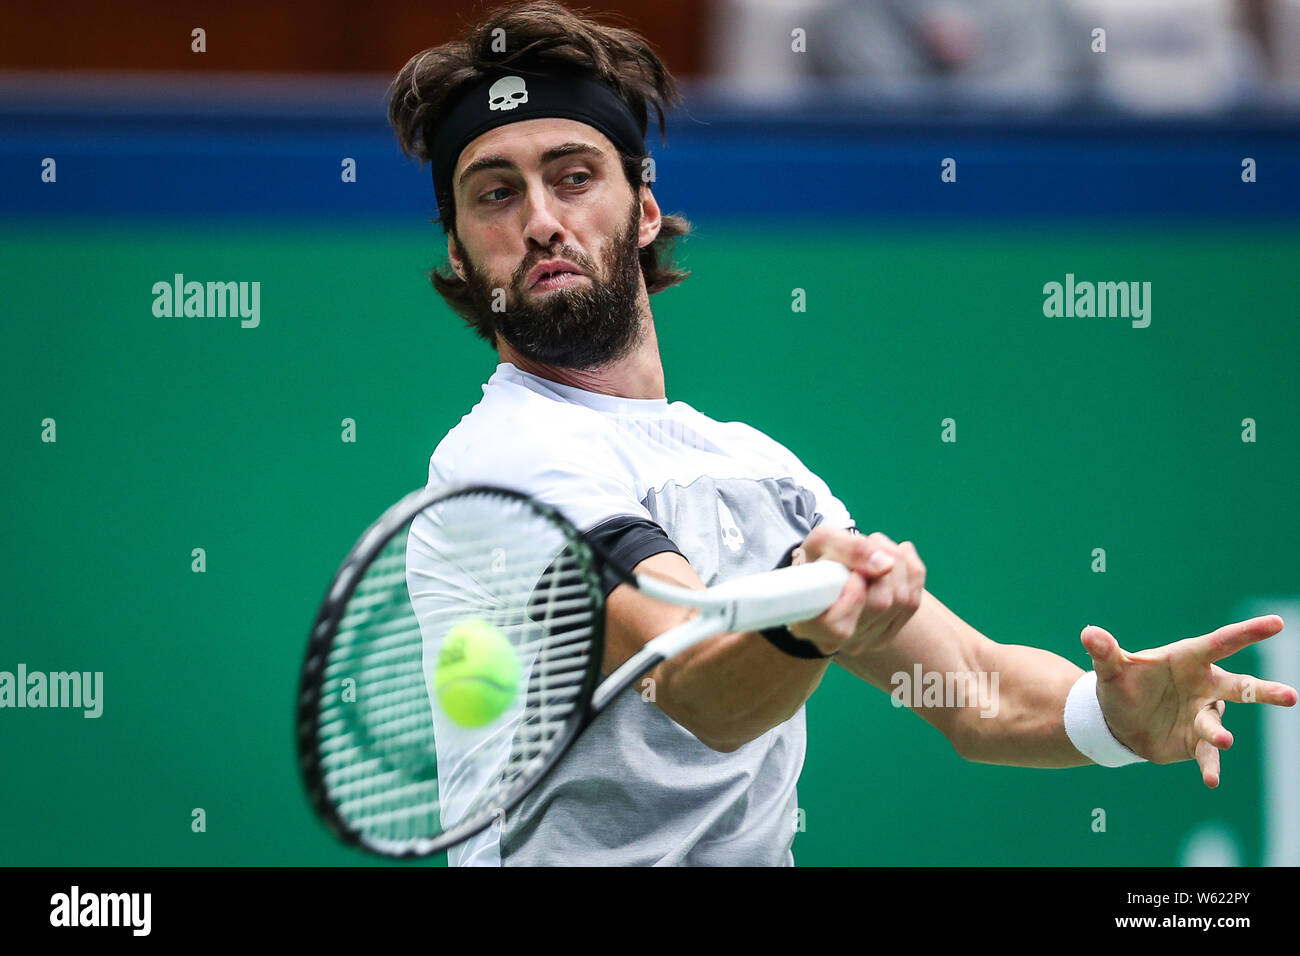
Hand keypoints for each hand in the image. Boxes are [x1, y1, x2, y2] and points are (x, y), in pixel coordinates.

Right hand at [787, 528, 925, 655]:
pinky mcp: (888, 633)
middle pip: (881, 603)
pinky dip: (912, 572)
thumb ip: (850, 550)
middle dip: (883, 562)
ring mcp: (867, 641)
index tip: (852, 567)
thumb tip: (886, 564)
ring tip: (880, 546)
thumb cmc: (816, 559)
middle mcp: (840, 642)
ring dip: (898, 563)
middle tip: (871, 540)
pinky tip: (899, 556)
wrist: (822, 574)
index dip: (853, 590)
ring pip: (903, 600)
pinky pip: (914, 602)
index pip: (838, 626)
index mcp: (811, 627)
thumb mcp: (822, 543)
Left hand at [1083, 616, 1297, 786]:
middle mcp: (1204, 687)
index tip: (1277, 624)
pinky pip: (1206, 755)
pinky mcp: (1195, 743)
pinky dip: (1209, 766)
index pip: (1221, 643)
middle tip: (1290, 696)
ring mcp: (1203, 715)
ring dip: (1220, 732)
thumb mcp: (1111, 668)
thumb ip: (1104, 651)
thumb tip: (1089, 633)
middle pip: (1240, 686)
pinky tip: (1211, 781)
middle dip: (1265, 691)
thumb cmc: (1123, 685)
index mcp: (1188, 660)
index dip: (1248, 633)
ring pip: (1218, 723)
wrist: (1117, 720)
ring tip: (1223, 740)